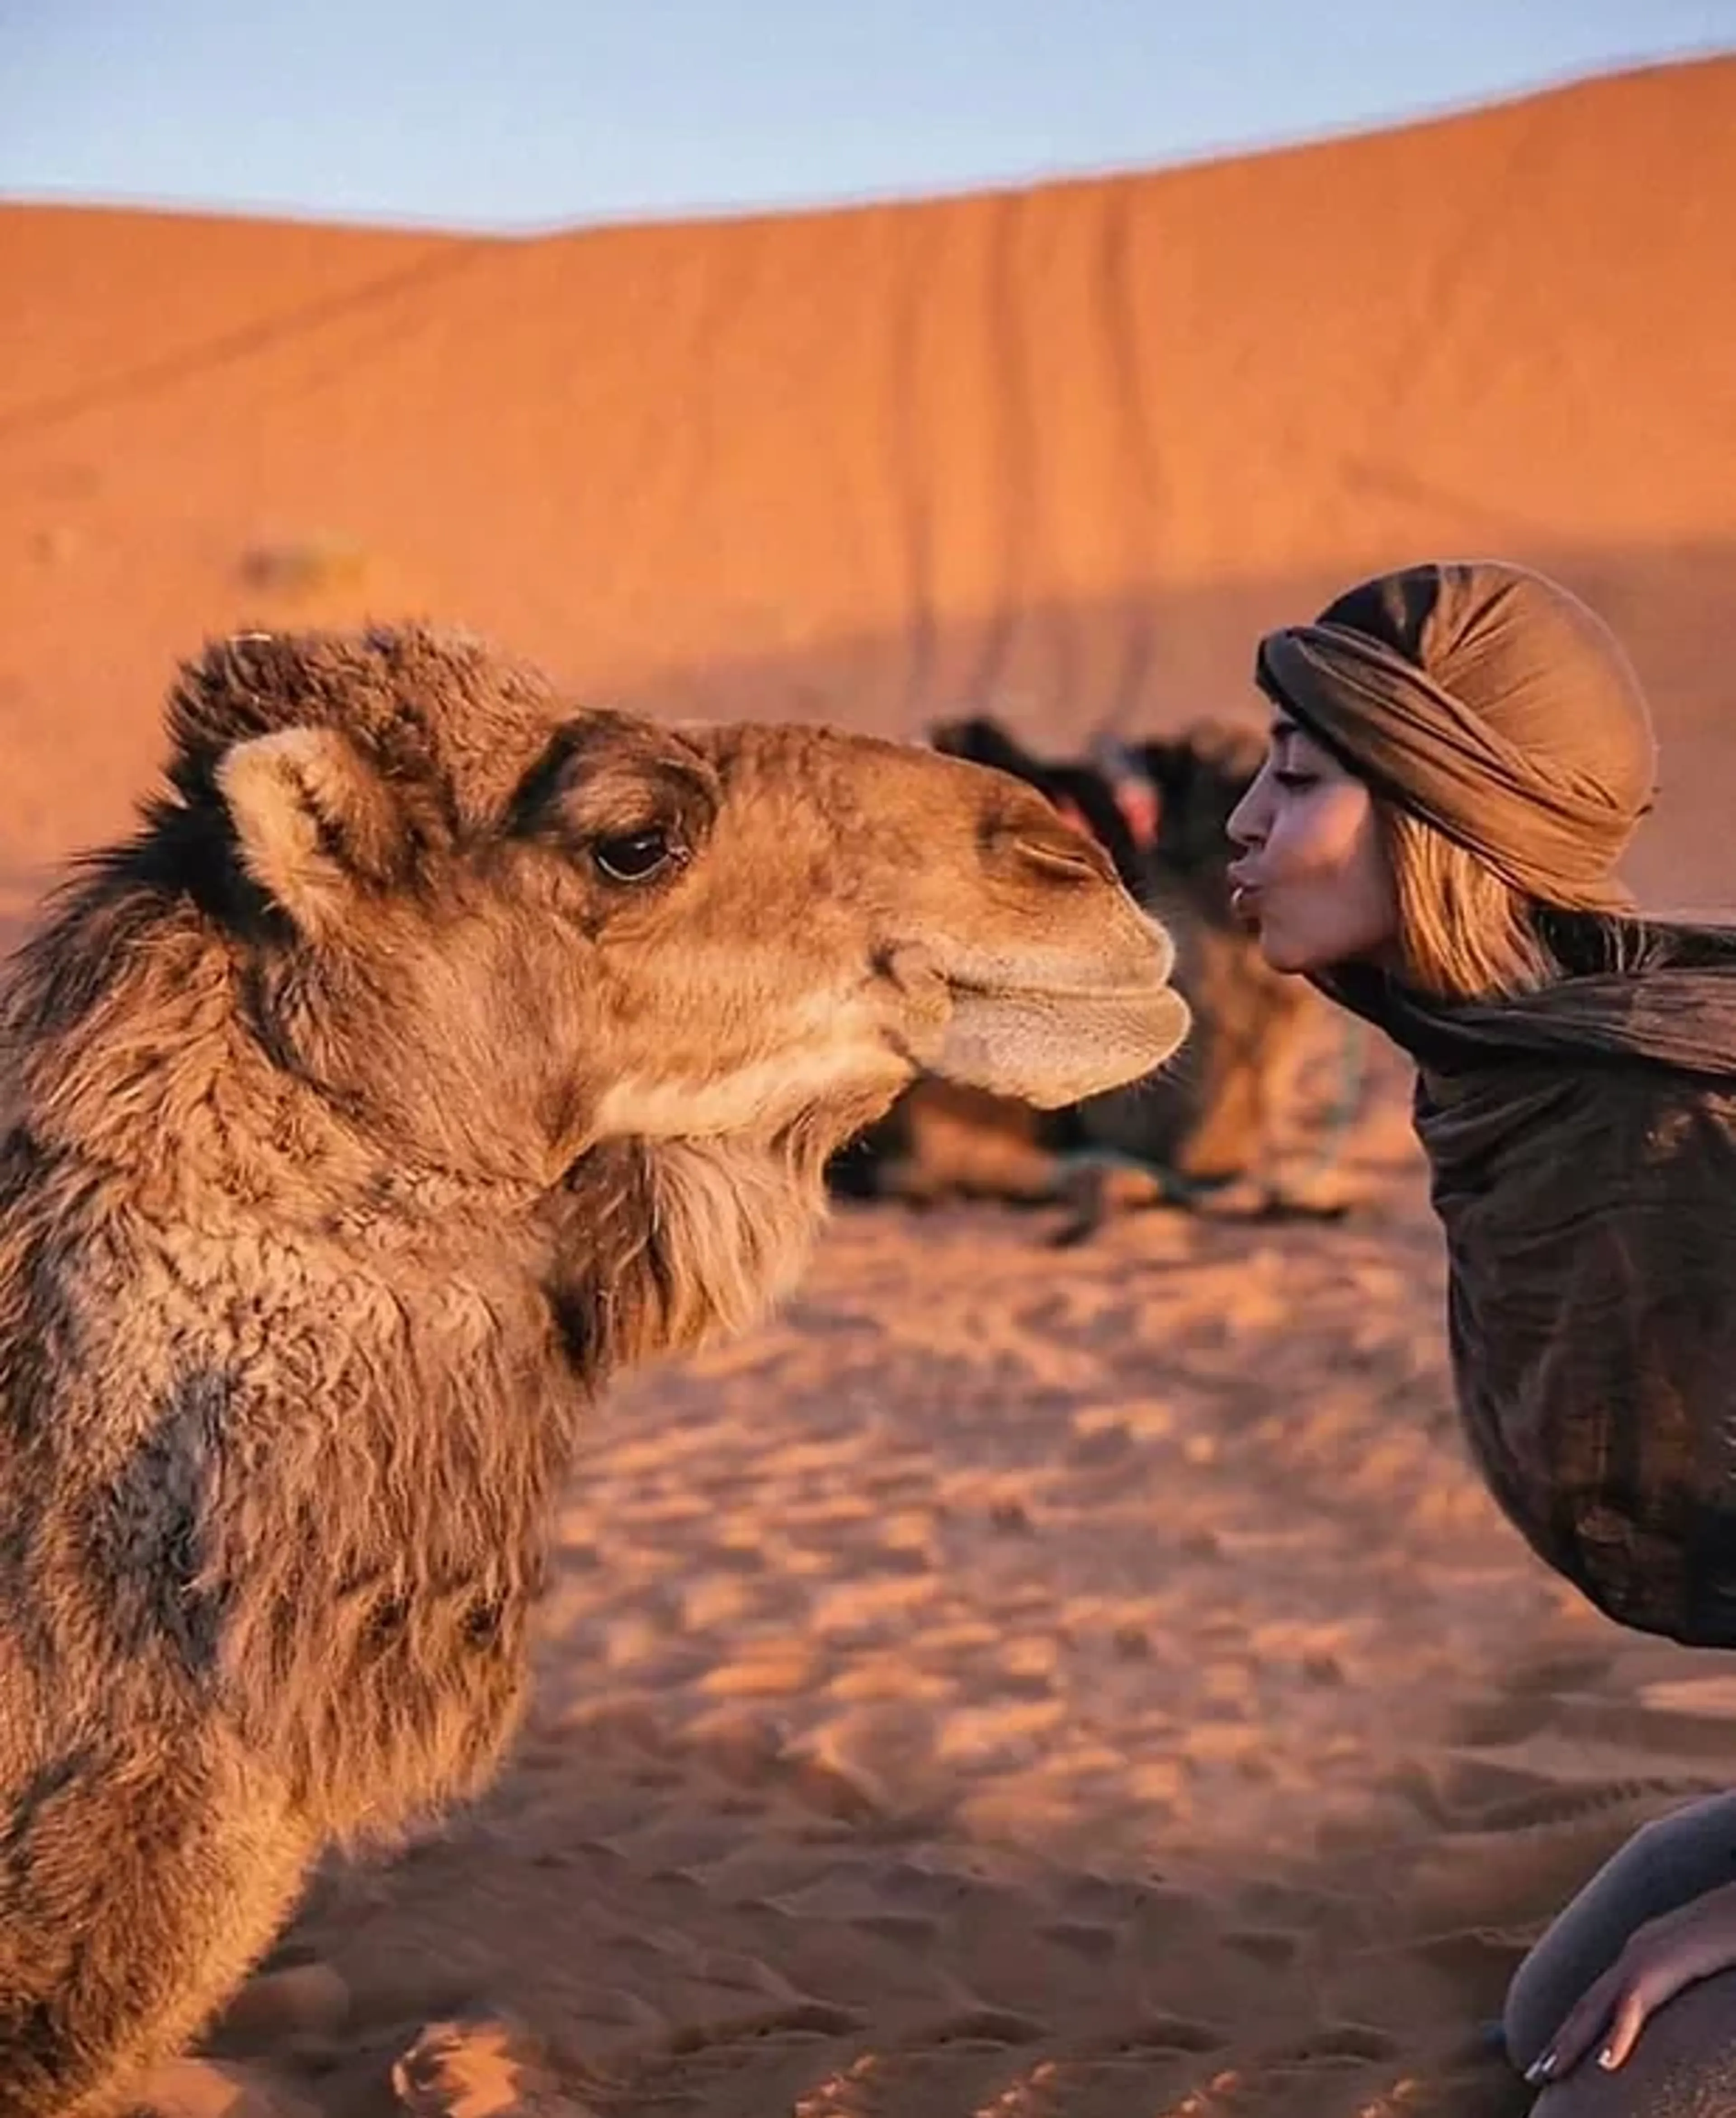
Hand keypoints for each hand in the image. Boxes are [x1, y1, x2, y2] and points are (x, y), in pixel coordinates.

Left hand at [1528, 1876, 1735, 2084]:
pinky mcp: (1657, 1968)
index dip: (1572, 2029)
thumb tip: (1659, 1999)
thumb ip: (1668, 1978)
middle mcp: (1629, 1955)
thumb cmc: (1721, 1936)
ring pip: (1594, 2008)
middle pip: (1584, 2006)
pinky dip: (1617, 2036)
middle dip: (1558, 2042)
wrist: (1735, 1910)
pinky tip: (1605, 2064)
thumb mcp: (1687, 1960)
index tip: (1554, 2055)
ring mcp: (1638, 1959)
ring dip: (1569, 2043)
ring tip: (1549, 2073)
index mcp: (1636, 1955)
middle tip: (1533, 2073)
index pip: (1595, 1999)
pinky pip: (1632, 2007)